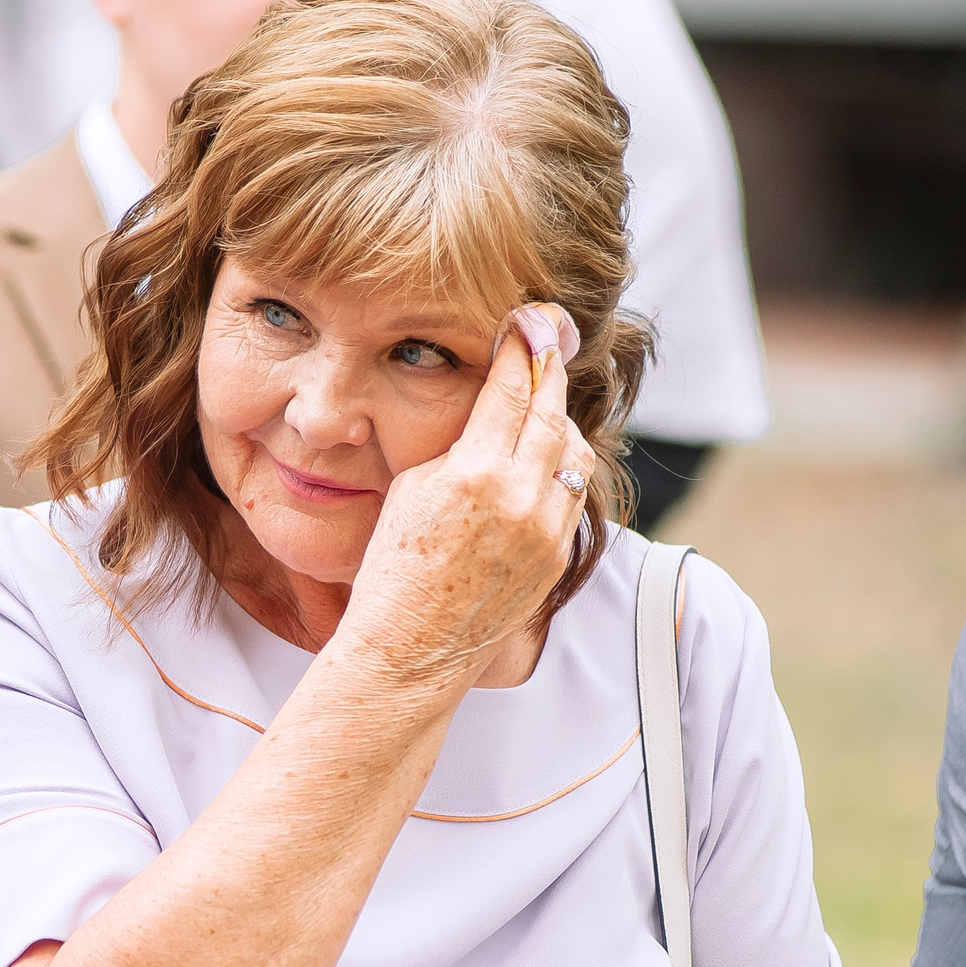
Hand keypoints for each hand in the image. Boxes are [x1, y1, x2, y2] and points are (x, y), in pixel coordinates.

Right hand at [342, 305, 597, 686]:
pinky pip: (571, 494)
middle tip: (546, 337)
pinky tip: (542, 457)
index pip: (511, 389)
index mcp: (475, 474)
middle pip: (552, 411)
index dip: (521, 347)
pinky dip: (560, 468)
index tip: (527, 317)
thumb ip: (461, 444)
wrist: (410, 649)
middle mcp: (521, 498)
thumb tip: (492, 408)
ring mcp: (546, 529)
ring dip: (558, 421)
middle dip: (548, 369)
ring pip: (573, 451)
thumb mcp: (413, 487)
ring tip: (542, 401)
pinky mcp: (557, 556)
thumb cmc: (392, 568)